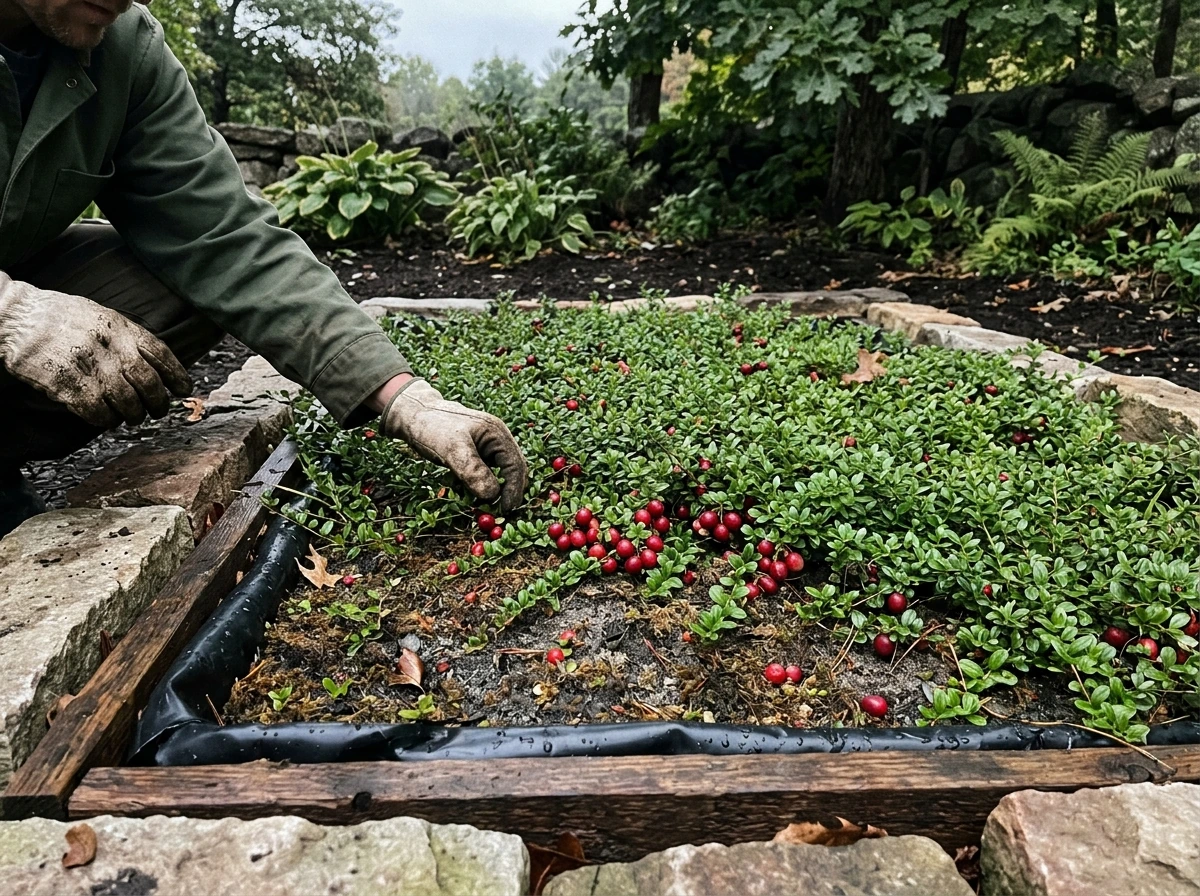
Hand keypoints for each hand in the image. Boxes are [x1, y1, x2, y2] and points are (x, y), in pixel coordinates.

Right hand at [0, 274, 192, 426]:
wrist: (15, 314)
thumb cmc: (59, 316)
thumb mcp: (100, 315)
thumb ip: (126, 336)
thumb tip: (153, 363)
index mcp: (121, 327)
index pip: (161, 354)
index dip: (177, 375)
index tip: (184, 389)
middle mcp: (110, 346)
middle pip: (149, 383)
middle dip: (158, 402)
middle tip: (157, 411)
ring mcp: (89, 366)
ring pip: (127, 402)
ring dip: (133, 415)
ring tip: (131, 417)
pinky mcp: (66, 384)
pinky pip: (97, 411)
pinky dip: (106, 420)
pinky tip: (105, 419)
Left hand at [380, 377, 527, 511]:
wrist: (413, 414)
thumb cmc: (432, 426)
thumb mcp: (451, 448)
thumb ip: (472, 470)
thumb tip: (492, 495)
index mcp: (497, 433)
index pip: (515, 465)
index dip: (514, 489)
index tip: (506, 509)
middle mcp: (497, 439)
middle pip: (512, 470)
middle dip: (505, 492)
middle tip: (495, 512)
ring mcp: (487, 446)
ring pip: (498, 474)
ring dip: (490, 490)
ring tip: (477, 503)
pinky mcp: (476, 454)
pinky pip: (484, 473)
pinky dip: (477, 485)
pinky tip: (462, 489)